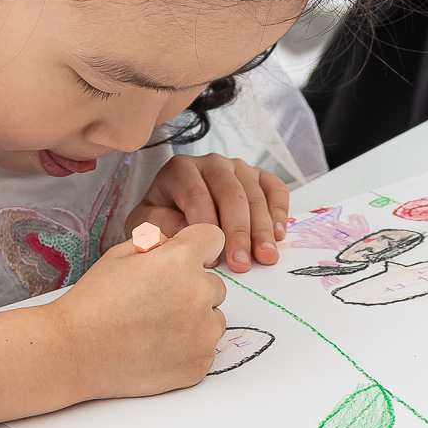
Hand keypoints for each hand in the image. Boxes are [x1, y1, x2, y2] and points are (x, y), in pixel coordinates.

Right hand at [51, 223, 228, 399]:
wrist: (75, 352)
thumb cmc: (93, 303)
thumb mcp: (119, 256)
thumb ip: (156, 243)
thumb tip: (175, 243)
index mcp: (181, 260)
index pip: (213, 239)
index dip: (197, 247)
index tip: (185, 260)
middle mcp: (199, 293)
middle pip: (215, 284)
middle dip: (193, 288)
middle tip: (157, 302)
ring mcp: (203, 332)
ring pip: (213, 318)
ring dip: (195, 320)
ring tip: (155, 327)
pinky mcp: (199, 363)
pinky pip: (205, 348)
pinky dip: (188, 349)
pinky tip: (156, 348)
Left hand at [131, 154, 288, 273]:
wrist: (172, 210)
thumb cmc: (161, 219)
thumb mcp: (148, 223)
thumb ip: (161, 224)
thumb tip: (188, 229)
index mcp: (180, 169)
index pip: (197, 196)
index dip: (206, 228)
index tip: (211, 259)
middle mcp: (211, 163)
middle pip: (231, 195)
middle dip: (238, 232)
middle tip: (242, 264)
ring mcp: (237, 167)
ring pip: (255, 194)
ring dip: (262, 228)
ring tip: (265, 256)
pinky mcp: (257, 176)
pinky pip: (274, 188)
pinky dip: (280, 210)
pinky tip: (278, 234)